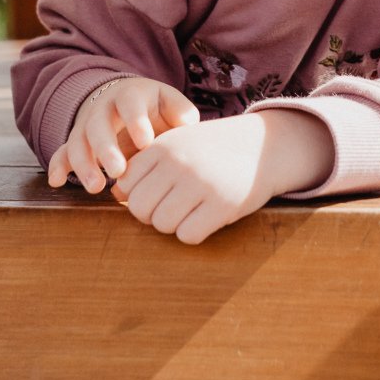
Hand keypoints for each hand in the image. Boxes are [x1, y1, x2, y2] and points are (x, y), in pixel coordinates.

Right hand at [47, 77, 199, 193]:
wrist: (127, 103)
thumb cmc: (155, 109)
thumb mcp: (170, 103)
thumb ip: (180, 111)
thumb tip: (187, 122)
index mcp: (130, 95)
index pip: (130, 103)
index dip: (136, 121)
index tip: (145, 142)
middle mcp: (103, 107)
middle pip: (99, 124)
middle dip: (106, 148)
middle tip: (119, 171)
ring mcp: (87, 125)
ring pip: (79, 142)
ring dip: (84, 164)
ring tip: (96, 187)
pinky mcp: (76, 142)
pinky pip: (63, 152)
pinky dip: (58, 166)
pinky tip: (56, 182)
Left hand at [115, 110, 332, 244]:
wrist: (265, 146)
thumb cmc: (213, 150)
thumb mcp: (179, 144)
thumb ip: (147, 165)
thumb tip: (115, 196)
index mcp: (163, 145)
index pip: (125, 185)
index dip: (138, 195)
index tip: (157, 194)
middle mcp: (178, 162)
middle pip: (140, 209)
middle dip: (152, 215)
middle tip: (173, 208)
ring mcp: (200, 183)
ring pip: (162, 224)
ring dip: (174, 225)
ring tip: (191, 211)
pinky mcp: (221, 204)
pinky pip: (188, 235)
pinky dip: (194, 233)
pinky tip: (206, 218)